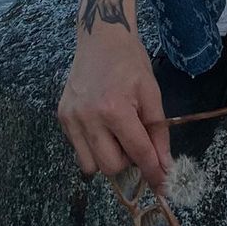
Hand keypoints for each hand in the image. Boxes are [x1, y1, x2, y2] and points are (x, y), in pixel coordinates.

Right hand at [57, 34, 171, 192]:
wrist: (101, 39)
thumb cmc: (131, 63)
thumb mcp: (152, 92)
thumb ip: (158, 132)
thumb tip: (164, 166)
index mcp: (115, 108)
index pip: (138, 152)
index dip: (153, 172)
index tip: (163, 187)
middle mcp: (88, 117)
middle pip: (111, 167)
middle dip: (128, 162)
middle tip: (134, 141)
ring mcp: (71, 119)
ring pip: (91, 165)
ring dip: (108, 157)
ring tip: (116, 134)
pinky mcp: (61, 117)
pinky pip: (78, 150)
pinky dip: (93, 147)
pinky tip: (101, 126)